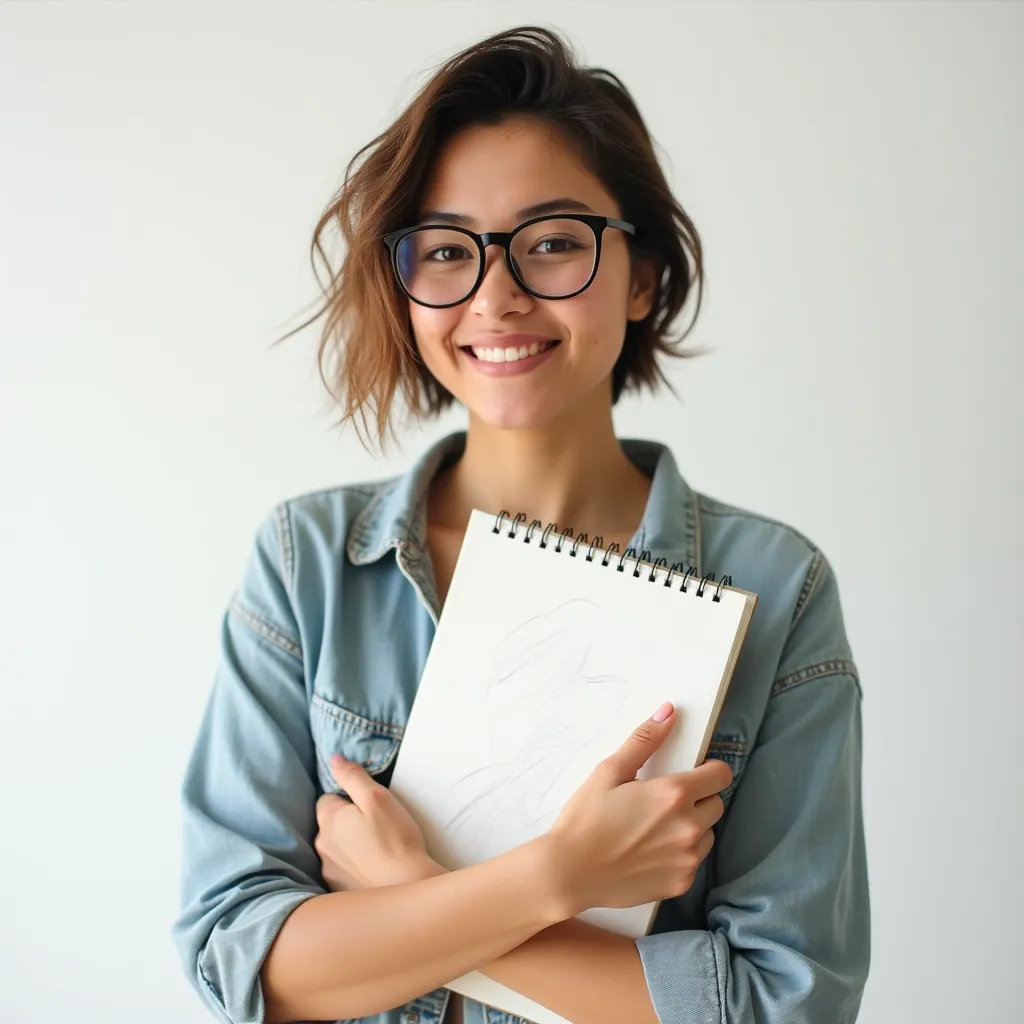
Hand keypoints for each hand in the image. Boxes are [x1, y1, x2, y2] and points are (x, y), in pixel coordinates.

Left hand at [314, 755, 446, 891]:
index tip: (369, 807)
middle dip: (346, 822)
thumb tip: (334, 759)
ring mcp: (328, 871)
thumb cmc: (396, 839)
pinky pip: (342, 870)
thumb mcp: (378, 797)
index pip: (328, 799)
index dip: (348, 799)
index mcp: (329, 820)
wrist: (407, 888)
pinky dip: (353, 867)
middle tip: (376, 826)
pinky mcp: (338, 890)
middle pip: (330, 824)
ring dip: (349, 845)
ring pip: (335, 848)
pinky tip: (373, 869)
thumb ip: (353, 777)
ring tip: (377, 849)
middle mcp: (322, 846)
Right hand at [544, 702, 731, 915]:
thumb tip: (669, 712)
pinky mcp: (681, 883)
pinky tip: (650, 852)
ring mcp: (687, 859)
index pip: (721, 775)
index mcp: (673, 794)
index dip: (708, 771)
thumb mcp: (609, 772)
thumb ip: (644, 741)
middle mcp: (689, 827)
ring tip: (656, 828)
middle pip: (716, 804)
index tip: (691, 774)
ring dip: (692, 827)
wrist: (569, 873)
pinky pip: (694, 861)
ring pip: (707, 834)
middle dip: (698, 798)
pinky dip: (680, 854)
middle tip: (663, 802)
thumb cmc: (586, 819)